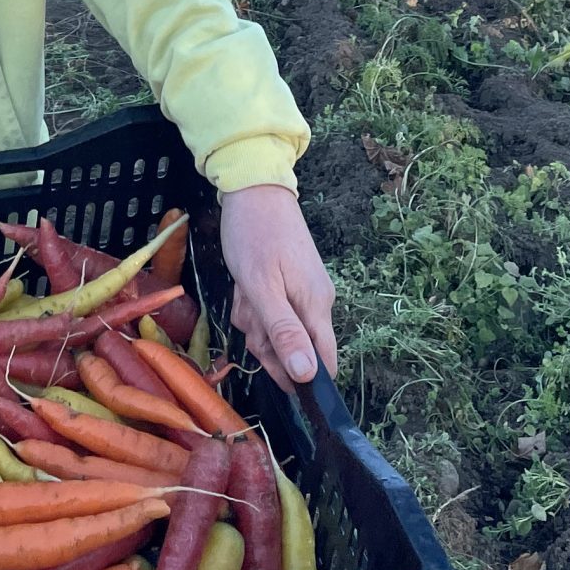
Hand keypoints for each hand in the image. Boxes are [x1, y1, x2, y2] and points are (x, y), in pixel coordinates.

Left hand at [219, 184, 337, 392]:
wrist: (253, 189)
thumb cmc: (255, 235)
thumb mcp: (261, 287)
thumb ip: (284, 331)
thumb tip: (307, 375)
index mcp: (316, 306)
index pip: (324, 363)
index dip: (302, 379)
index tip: (272, 372)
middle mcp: (315, 302)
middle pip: (293, 350)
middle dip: (264, 341)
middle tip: (248, 313)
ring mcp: (301, 292)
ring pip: (275, 330)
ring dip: (253, 319)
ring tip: (245, 289)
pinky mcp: (288, 283)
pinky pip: (269, 310)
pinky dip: (252, 303)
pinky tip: (245, 284)